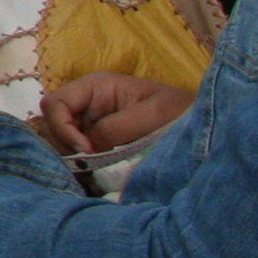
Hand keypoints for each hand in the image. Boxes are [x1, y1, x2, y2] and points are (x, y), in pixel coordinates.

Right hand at [31, 70, 195, 156]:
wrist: (205, 126)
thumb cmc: (180, 112)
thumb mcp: (151, 116)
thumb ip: (114, 128)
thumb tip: (85, 149)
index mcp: (95, 87)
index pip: (55, 103)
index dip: (62, 127)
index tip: (86, 150)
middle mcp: (87, 103)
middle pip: (52, 122)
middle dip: (65, 143)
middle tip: (89, 163)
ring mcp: (92, 122)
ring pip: (61, 139)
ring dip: (72, 155)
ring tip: (94, 168)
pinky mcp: (100, 140)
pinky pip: (78, 150)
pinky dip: (82, 162)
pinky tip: (97, 170)